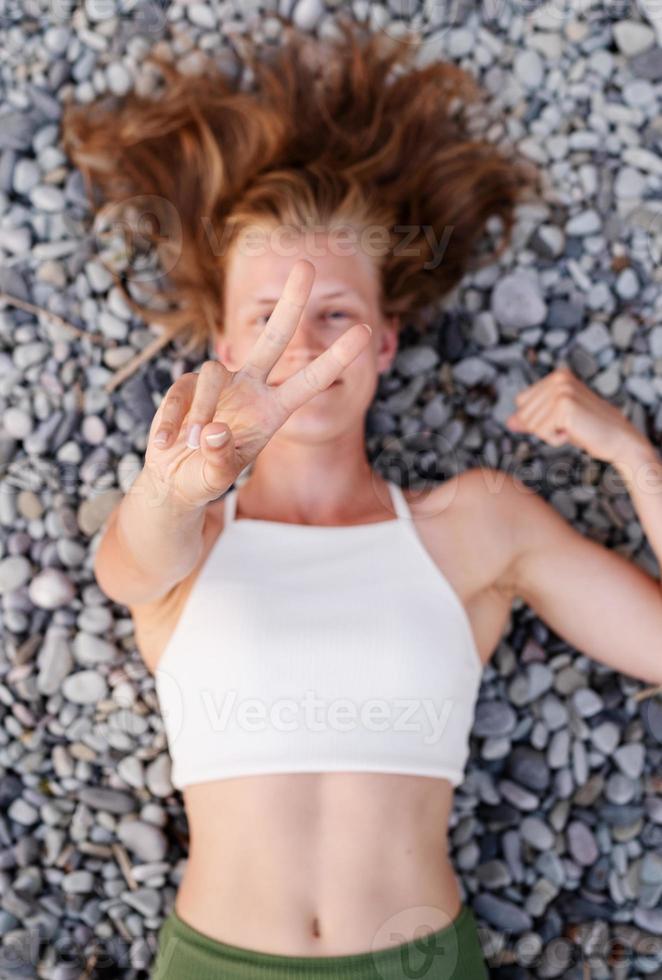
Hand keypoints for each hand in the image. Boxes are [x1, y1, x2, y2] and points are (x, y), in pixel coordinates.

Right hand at [144, 259, 372, 508]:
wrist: (174, 479)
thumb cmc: (206, 478)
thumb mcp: (216, 478)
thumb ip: (219, 459)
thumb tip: (213, 429)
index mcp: (273, 410)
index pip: (309, 380)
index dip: (336, 357)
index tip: (365, 331)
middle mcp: (251, 388)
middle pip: (274, 338)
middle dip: (290, 302)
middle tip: (307, 264)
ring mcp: (219, 383)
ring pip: (213, 374)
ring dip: (201, 410)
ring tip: (190, 445)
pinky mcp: (186, 384)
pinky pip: (180, 392)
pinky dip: (171, 420)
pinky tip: (166, 444)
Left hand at [505, 365, 648, 464]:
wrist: (618, 439)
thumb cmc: (587, 430)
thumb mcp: (555, 421)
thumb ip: (531, 419)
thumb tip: (508, 423)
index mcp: (557, 375)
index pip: (521, 402)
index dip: (537, 419)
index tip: (562, 419)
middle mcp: (559, 378)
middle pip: (523, 413)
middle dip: (542, 427)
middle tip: (568, 426)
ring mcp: (562, 390)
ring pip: (531, 424)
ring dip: (550, 434)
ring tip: (572, 428)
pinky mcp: (565, 406)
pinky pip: (542, 432)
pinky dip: (555, 440)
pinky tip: (574, 433)